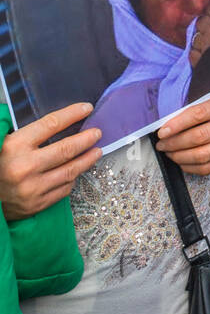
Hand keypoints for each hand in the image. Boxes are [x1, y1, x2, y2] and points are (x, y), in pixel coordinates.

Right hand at [0, 102, 100, 220]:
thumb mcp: (6, 143)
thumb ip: (30, 134)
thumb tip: (61, 122)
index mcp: (15, 146)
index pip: (51, 124)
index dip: (72, 114)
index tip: (85, 109)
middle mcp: (25, 166)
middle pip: (66, 149)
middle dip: (86, 139)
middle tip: (97, 133)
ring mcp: (32, 188)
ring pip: (70, 171)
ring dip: (87, 160)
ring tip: (97, 151)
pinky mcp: (37, 204)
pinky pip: (64, 189)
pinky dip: (72, 178)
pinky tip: (77, 171)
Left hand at [156, 92, 209, 174]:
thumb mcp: (204, 100)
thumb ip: (186, 110)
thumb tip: (164, 127)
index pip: (198, 115)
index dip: (177, 125)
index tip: (162, 132)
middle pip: (199, 137)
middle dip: (175, 143)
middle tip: (162, 144)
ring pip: (202, 155)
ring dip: (180, 156)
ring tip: (169, 152)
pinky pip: (206, 168)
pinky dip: (189, 167)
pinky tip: (180, 160)